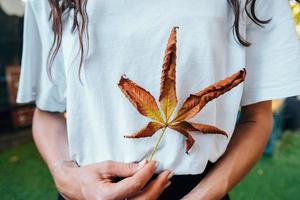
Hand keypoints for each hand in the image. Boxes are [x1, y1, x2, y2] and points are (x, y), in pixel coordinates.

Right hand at [53, 160, 171, 199]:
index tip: (154, 162)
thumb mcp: (105, 166)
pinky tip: (157, 186)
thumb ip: (125, 168)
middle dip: (158, 185)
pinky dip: (151, 195)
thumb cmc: (88, 175)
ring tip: (166, 178)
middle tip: (168, 172)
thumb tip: (145, 165)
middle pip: (143, 199)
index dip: (147, 173)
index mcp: (106, 196)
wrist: (76, 187)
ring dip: (158, 191)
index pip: (134, 185)